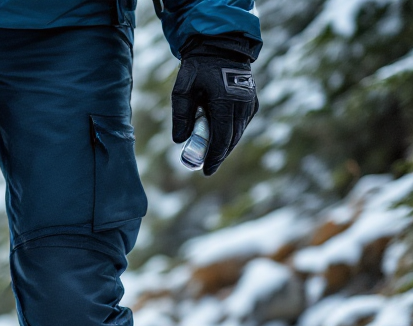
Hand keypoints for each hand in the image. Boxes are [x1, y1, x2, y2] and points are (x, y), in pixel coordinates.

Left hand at [171, 55, 257, 175]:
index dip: (214, 157)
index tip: (206, 171)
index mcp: (226, 101)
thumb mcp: (182, 89)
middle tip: (206, 167)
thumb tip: (180, 141)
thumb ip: (181, 115)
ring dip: (225, 146)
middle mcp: (242, 104)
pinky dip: (231, 135)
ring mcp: (250, 103)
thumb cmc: (198, 68)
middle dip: (219, 155)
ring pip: (238, 134)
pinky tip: (219, 140)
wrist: (221, 47)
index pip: (222, 137)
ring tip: (211, 156)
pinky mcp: (252, 103)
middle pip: (232, 139)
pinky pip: (241, 125)